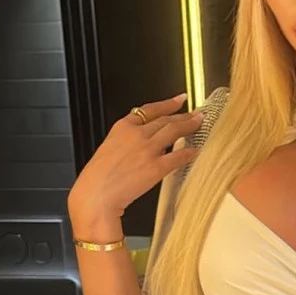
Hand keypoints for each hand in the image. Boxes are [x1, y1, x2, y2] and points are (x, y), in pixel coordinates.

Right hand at [68, 94, 201, 228]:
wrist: (96, 194)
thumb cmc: (98, 177)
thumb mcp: (109, 148)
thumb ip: (126, 141)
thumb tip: (143, 141)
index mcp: (122, 127)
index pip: (150, 110)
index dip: (168, 104)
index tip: (179, 100)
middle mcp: (137, 134)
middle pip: (165, 120)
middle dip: (184, 116)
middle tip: (196, 114)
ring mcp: (147, 150)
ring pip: (174, 131)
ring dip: (189, 126)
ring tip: (199, 124)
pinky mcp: (156, 167)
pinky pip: (178, 156)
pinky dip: (189, 153)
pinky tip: (196, 151)